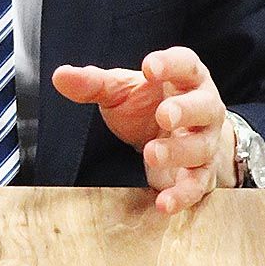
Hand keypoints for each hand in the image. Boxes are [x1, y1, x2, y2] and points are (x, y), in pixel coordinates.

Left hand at [52, 47, 236, 213]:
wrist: (168, 136)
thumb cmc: (147, 103)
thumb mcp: (120, 90)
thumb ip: (93, 83)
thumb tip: (60, 76)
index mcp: (184, 78)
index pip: (185, 63)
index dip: (171, 63)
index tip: (149, 67)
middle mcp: (203, 107)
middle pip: (204, 106)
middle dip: (186, 110)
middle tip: (164, 116)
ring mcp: (204, 141)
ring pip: (201, 146)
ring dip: (179, 152)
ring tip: (150, 154)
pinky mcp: (201, 173)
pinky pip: (198, 185)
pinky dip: (182, 194)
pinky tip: (163, 202)